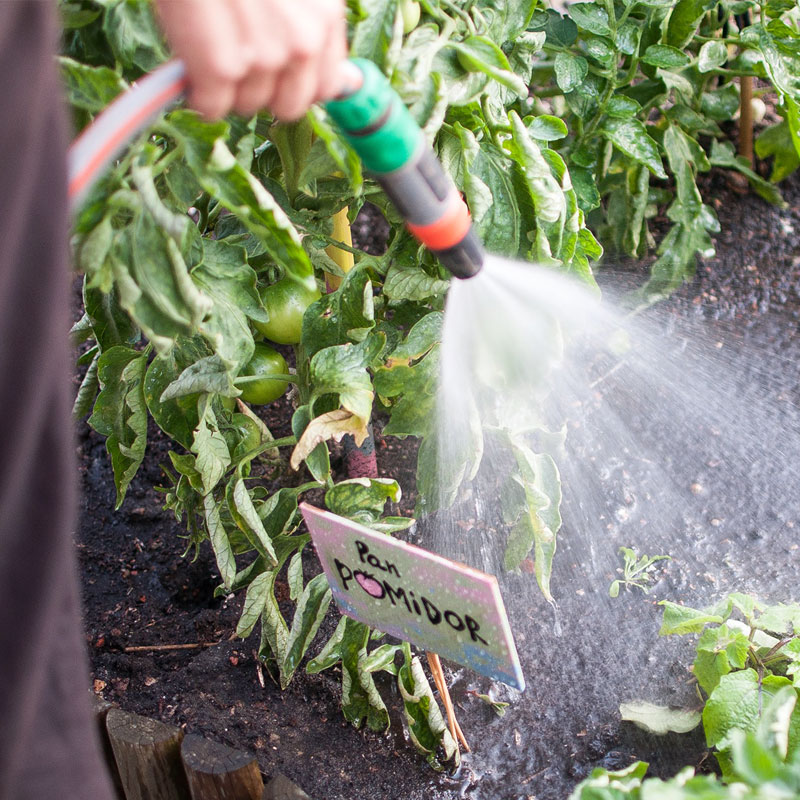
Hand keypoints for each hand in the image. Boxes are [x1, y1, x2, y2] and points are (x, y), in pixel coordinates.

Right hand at [154, 0, 347, 120]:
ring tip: (211, 37)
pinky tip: (190, 61)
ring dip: (226, 86)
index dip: (294, 82)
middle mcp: (303, 41)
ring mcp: (264, 56)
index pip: (325, 88)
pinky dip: (197, 93)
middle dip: (263, 89)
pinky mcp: (222, 66)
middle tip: (235, 53)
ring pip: (247, 106)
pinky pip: (212, 106)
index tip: (272, 68)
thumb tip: (350, 84)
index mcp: (325, 16)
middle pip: (287, 106)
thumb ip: (319, 29)